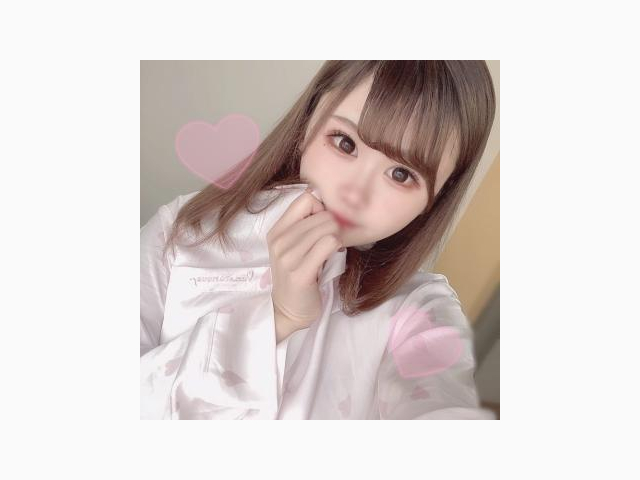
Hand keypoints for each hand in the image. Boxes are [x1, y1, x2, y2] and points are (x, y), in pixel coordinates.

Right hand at [266, 188, 343, 329]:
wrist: (288, 310)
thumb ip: (305, 225)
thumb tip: (328, 203)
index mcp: (276, 231)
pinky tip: (332, 257)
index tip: (323, 225)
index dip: (321, 208)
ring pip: (327, 228)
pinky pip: (329, 244)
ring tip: (331, 250)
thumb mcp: (294, 247)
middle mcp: (279, 241)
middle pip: (320, 213)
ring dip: (336, 237)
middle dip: (333, 224)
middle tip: (331, 241)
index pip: (305, 199)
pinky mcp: (300, 272)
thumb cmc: (297, 275)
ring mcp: (288, 257)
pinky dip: (336, 247)